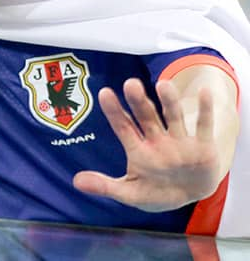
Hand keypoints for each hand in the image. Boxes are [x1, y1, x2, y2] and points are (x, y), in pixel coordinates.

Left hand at [73, 78, 220, 211]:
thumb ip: (105, 186)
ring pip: (174, 117)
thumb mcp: (130, 192)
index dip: (114, 111)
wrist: (190, 197)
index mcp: (138, 149)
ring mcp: (180, 141)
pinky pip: (203, 125)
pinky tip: (204, 91)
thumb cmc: (155, 192)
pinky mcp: (203, 146)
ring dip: (170, 102)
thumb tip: (76, 181)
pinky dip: (205, 110)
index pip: (123, 127)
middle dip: (139, 102)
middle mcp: (157, 140)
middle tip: (131, 84)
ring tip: (164, 84)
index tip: (104, 93)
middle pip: (146, 117)